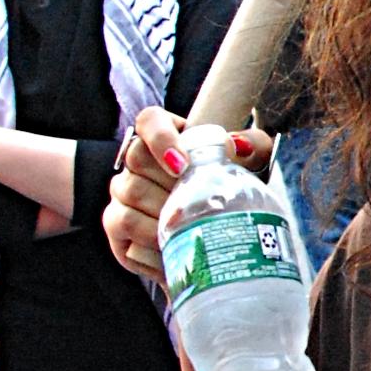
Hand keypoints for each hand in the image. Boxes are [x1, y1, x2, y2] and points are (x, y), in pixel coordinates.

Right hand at [103, 108, 270, 278]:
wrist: (223, 232)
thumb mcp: (255, 164)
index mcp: (169, 134)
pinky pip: (122, 229)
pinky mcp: (116, 225)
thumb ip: (254, 146)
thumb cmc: (237, 188)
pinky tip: (172, 250)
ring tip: (188, 230)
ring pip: (128, 196)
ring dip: (159, 218)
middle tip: (195, 205)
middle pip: (137, 160)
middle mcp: (138, 161)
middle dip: (168, 187)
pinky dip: (149, 243)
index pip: (150, 121)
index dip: (160, 139)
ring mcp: (123, 192)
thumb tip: (235, 144)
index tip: (182, 166)